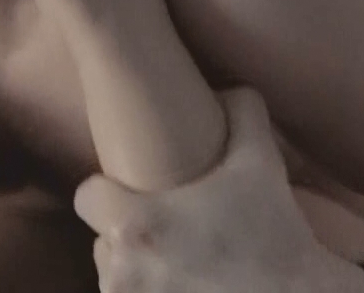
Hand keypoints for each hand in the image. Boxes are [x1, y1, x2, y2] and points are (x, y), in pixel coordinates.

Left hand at [73, 89, 363, 292]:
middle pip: (101, 241)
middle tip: (167, 230)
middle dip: (128, 235)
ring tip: (180, 262)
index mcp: (135, 226)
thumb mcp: (262, 164)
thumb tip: (229, 89)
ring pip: (117, 278)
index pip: (87, 198)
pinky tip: (187, 286)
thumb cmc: (276, 236)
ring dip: (139, 271)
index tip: (132, 192)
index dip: (108, 192)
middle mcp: (123, 272)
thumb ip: (242, 114)